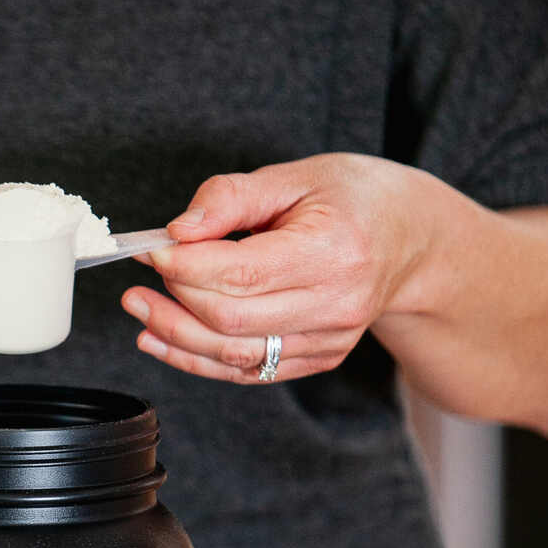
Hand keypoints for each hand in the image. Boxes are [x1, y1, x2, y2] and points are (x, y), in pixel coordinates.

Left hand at [121, 154, 430, 383]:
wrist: (411, 239)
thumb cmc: (354, 199)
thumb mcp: (294, 176)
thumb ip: (231, 197)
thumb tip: (178, 230)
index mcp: (334, 250)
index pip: (242, 272)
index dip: (186, 266)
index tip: (153, 249)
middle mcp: (337, 303)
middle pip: (233, 318)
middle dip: (174, 301)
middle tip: (137, 280)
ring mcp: (331, 338)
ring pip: (236, 354)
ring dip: (177, 336)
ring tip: (139, 311)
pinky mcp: (320, 357)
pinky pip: (250, 370)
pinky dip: (199, 360)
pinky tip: (162, 339)